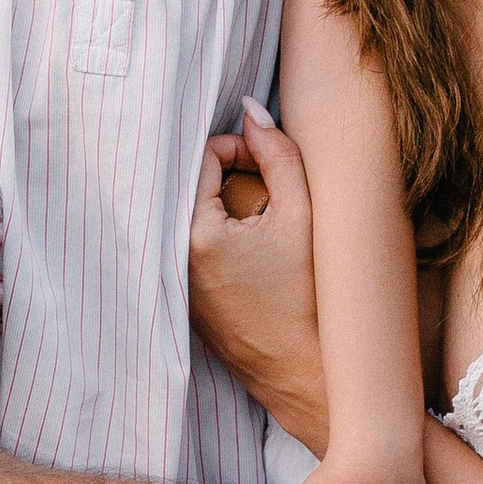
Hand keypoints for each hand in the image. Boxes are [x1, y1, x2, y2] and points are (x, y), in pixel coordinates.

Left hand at [188, 103, 329, 452]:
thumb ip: (278, 153)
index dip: (242, 150)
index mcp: (194, 232)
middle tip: (269, 191)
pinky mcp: (186, 302)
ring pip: (192, 217)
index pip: (203, 157)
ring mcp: (176, 282)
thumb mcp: (303, 213)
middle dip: (231, 177)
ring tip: (264, 222)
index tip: (272, 168)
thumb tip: (251, 112)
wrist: (305, 371)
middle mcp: (172, 257)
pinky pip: (193, 250)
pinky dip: (219, 239)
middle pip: (193, 186)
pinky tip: (253, 257)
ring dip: (225, 206)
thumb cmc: (309, 294)